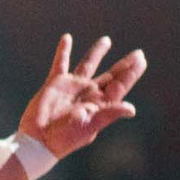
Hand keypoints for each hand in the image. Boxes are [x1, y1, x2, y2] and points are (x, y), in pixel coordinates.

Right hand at [17, 33, 145, 160]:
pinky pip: (61, 64)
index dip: (131, 73)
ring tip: (107, 40)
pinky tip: (66, 38)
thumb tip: (132, 109)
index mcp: (100, 104)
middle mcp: (89, 93)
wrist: (39, 140)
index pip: (120, 85)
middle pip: (111, 75)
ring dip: (97, 52)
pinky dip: (63, 51)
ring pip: (88, 65)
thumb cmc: (65, 137)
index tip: (141, 60)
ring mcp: (73, 87)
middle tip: (138, 54)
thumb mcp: (89, 126)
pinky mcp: (55, 84)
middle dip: (124, 65)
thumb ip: (109, 114)